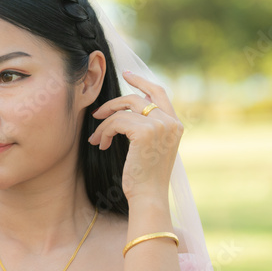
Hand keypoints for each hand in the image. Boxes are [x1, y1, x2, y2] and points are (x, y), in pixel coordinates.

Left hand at [87, 70, 182, 203]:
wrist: (148, 196)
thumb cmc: (145, 177)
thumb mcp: (150, 148)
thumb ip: (146, 128)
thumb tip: (126, 112)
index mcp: (175, 124)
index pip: (159, 92)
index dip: (141, 81)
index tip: (126, 74)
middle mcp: (170, 122)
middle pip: (137, 97)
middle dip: (113, 102)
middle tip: (97, 112)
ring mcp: (159, 125)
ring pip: (123, 111)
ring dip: (104, 123)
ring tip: (96, 138)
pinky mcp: (145, 132)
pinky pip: (116, 122)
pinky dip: (104, 131)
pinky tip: (101, 143)